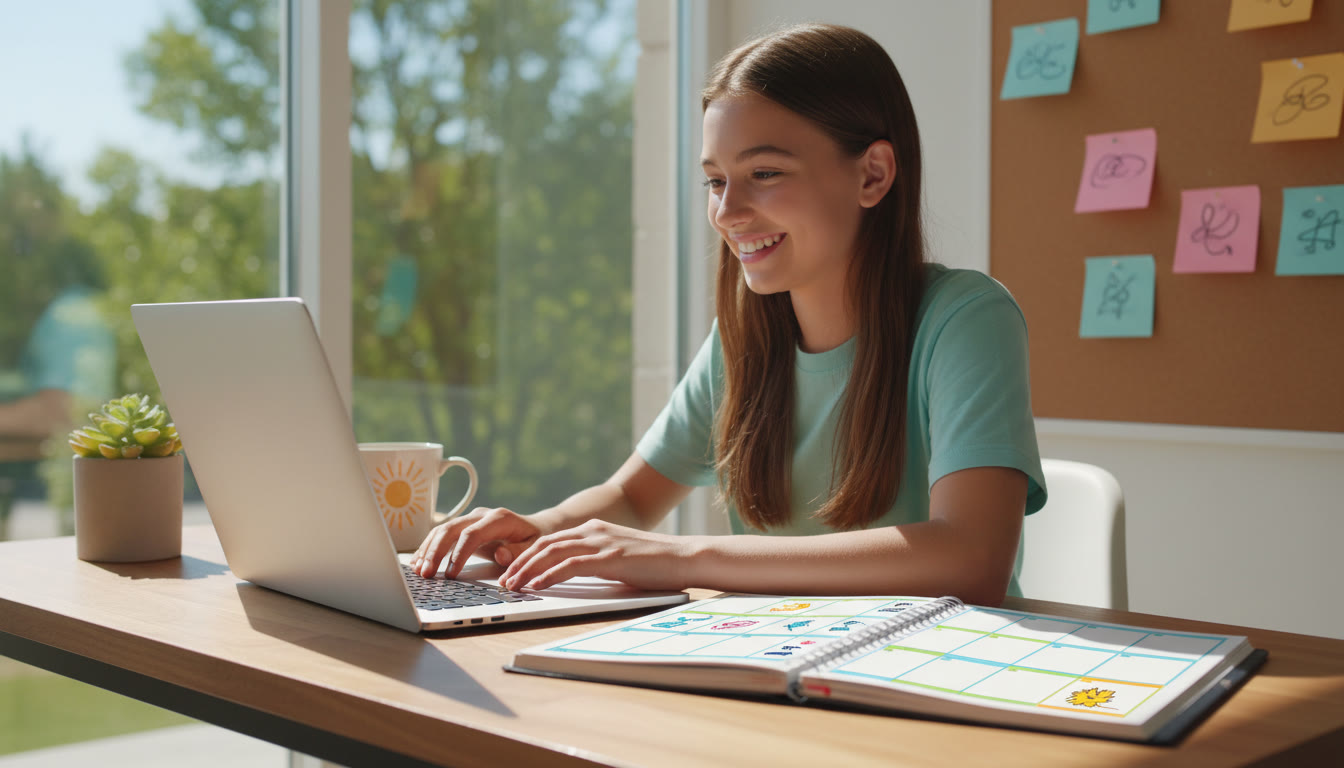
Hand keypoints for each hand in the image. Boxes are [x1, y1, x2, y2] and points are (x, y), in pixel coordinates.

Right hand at [410, 507, 548, 578]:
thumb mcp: (534, 548)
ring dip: (428, 550)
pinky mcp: (463, 527)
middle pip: (451, 529)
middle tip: (426, 574)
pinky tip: (418, 562)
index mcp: (498, 518)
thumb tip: (501, 555)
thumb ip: (518, 552)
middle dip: (435, 552)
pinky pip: (441, 535)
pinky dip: (429, 548)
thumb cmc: (535, 540)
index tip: (450, 574)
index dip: (458, 554)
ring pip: (442, 530)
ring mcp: (470, 519)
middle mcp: (481, 515)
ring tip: (418, 571)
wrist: (536, 528)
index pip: (472, 534)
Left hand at [499, 519, 695, 591]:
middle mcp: (594, 531)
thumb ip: (595, 561)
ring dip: (527, 570)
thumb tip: (573, 576)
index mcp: (594, 530)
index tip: (512, 573)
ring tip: (512, 586)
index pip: (550, 540)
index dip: (527, 556)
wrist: (685, 557)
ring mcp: (601, 542)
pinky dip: (548, 576)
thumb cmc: (655, 564)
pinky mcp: (610, 557)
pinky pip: (570, 566)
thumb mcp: (618, 558)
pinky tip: (536, 587)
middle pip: (544, 544)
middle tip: (504, 582)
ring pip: (552, 552)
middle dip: (519, 563)